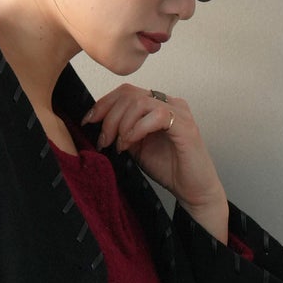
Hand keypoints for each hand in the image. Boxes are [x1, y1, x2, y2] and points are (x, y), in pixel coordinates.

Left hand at [81, 85, 224, 215]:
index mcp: (156, 105)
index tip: (89, 122)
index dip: (103, 104)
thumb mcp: (136, 147)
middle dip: (109, 117)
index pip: (126, 92)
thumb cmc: (170, 169)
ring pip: (140, 102)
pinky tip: (130, 143)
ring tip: (119, 145)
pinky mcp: (186, 126)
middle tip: (104, 140)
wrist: (193, 190)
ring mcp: (179, 112)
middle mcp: (169, 103)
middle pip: (129, 94)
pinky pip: (157, 115)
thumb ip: (122, 131)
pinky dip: (138, 129)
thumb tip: (97, 124)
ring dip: (122, 124)